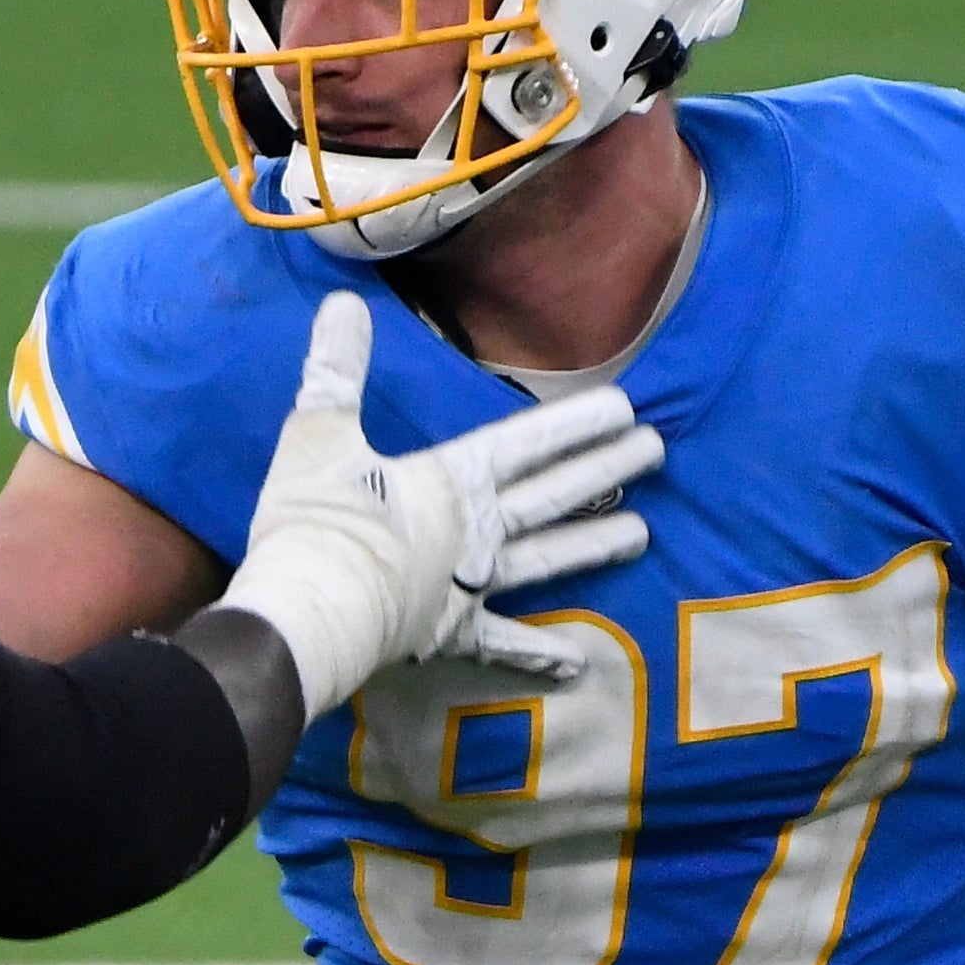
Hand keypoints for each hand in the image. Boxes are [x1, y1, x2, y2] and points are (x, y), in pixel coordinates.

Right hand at [216, 293, 663, 714]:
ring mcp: (472, 586)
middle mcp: (479, 530)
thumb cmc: (314, 520)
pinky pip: (503, 646)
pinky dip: (538, 655)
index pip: (528, 441)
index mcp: (453, 479)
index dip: (577, 422)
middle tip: (656, 451)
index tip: (626, 408)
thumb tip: (341, 302)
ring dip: (593, 546)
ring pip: (546, 561)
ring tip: (642, 535)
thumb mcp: (317, 432)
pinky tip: (579, 662)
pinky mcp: (452, 635)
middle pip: (553, 494)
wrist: (309, 613)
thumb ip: (336, 368)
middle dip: (605, 469)